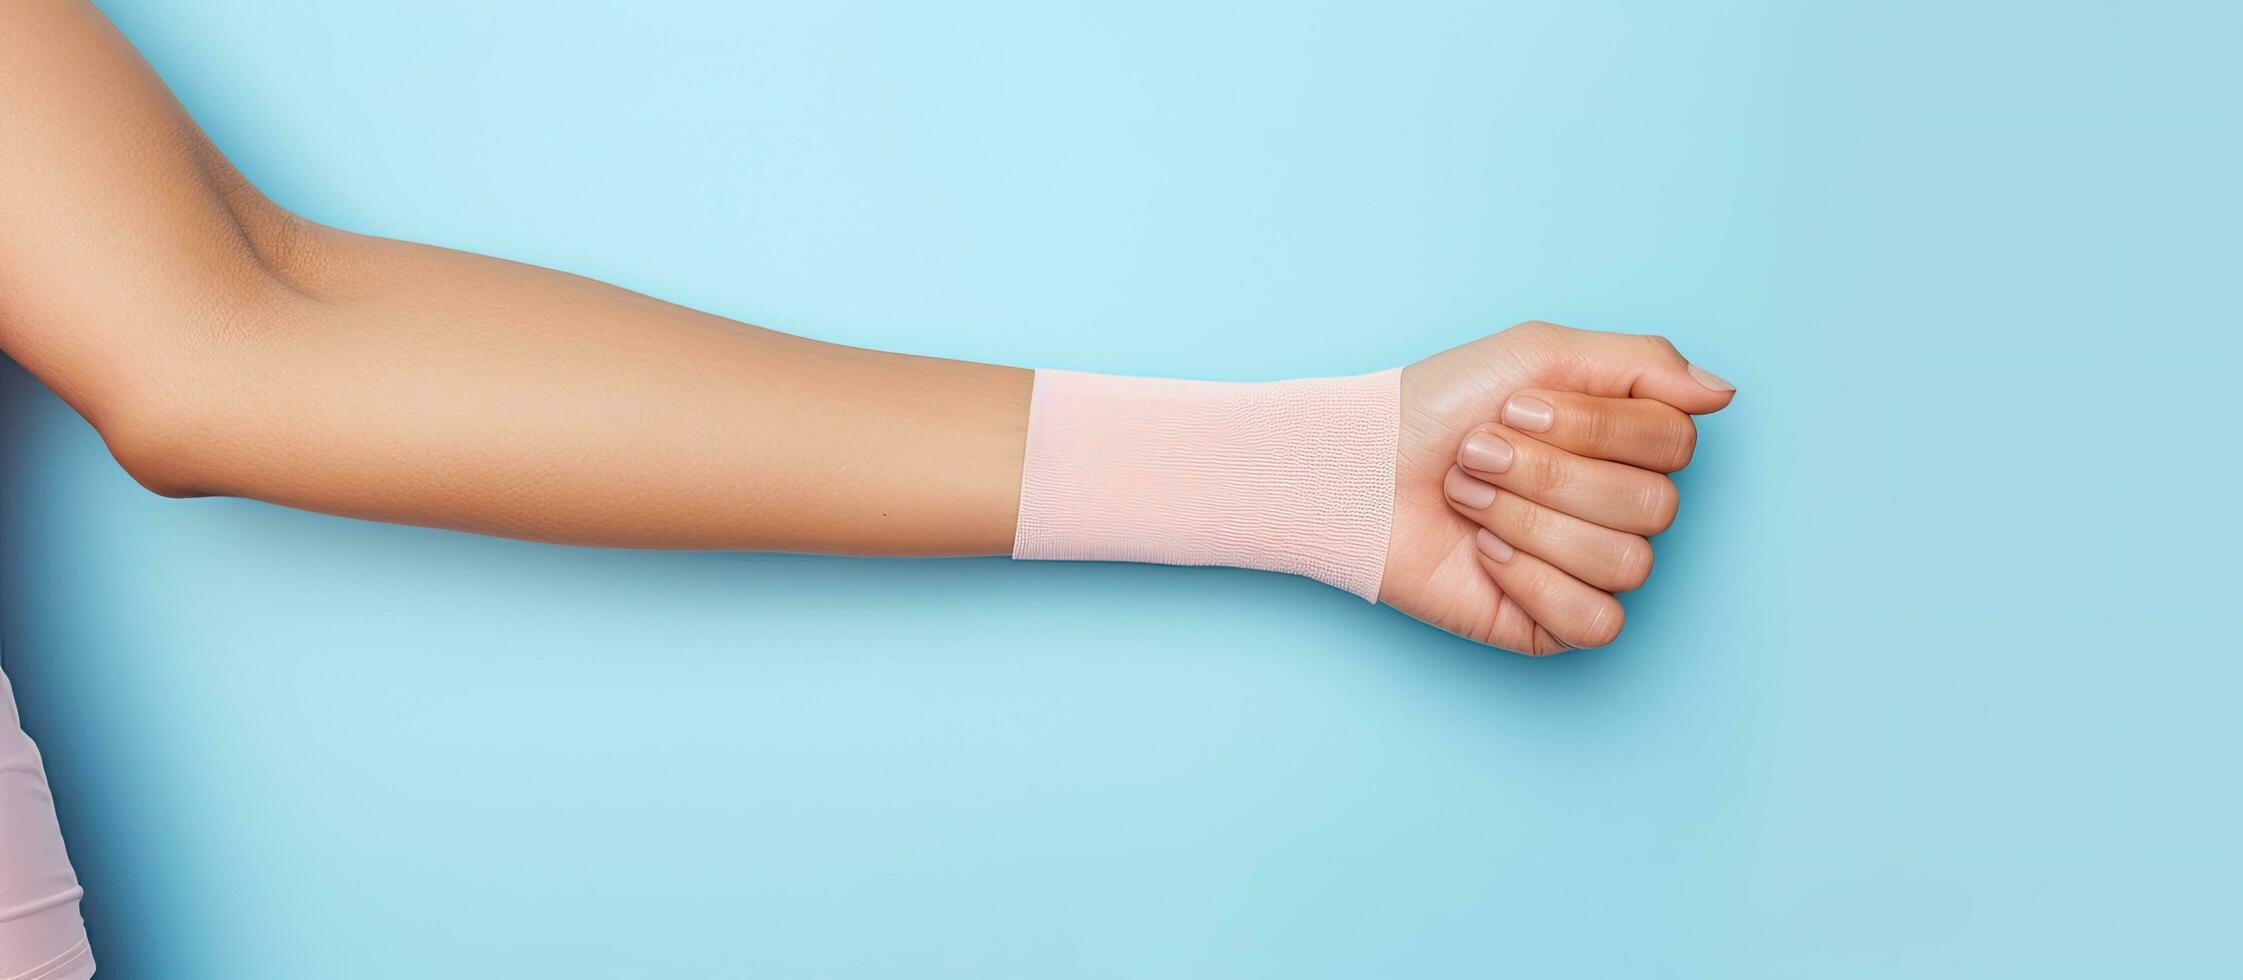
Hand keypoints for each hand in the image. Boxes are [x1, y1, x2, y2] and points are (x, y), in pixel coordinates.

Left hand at [1380, 322, 1734, 653]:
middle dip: (1548, 474)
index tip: (1515, 408)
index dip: (1595, 428)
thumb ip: (1641, 362)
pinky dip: (1534, 582)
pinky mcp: (1551, 625)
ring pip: (1625, 562)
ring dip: (1528, 521)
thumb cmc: (1437, 409)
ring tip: (1468, 498)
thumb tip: (1723, 395)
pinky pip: (1596, 620)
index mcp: (1625, 445)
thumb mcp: (1538, 355)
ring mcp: (1587, 570)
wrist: (1359, 469)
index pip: (1674, 444)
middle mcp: (1618, 508)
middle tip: (1477, 455)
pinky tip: (1485, 556)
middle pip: (1653, 506)